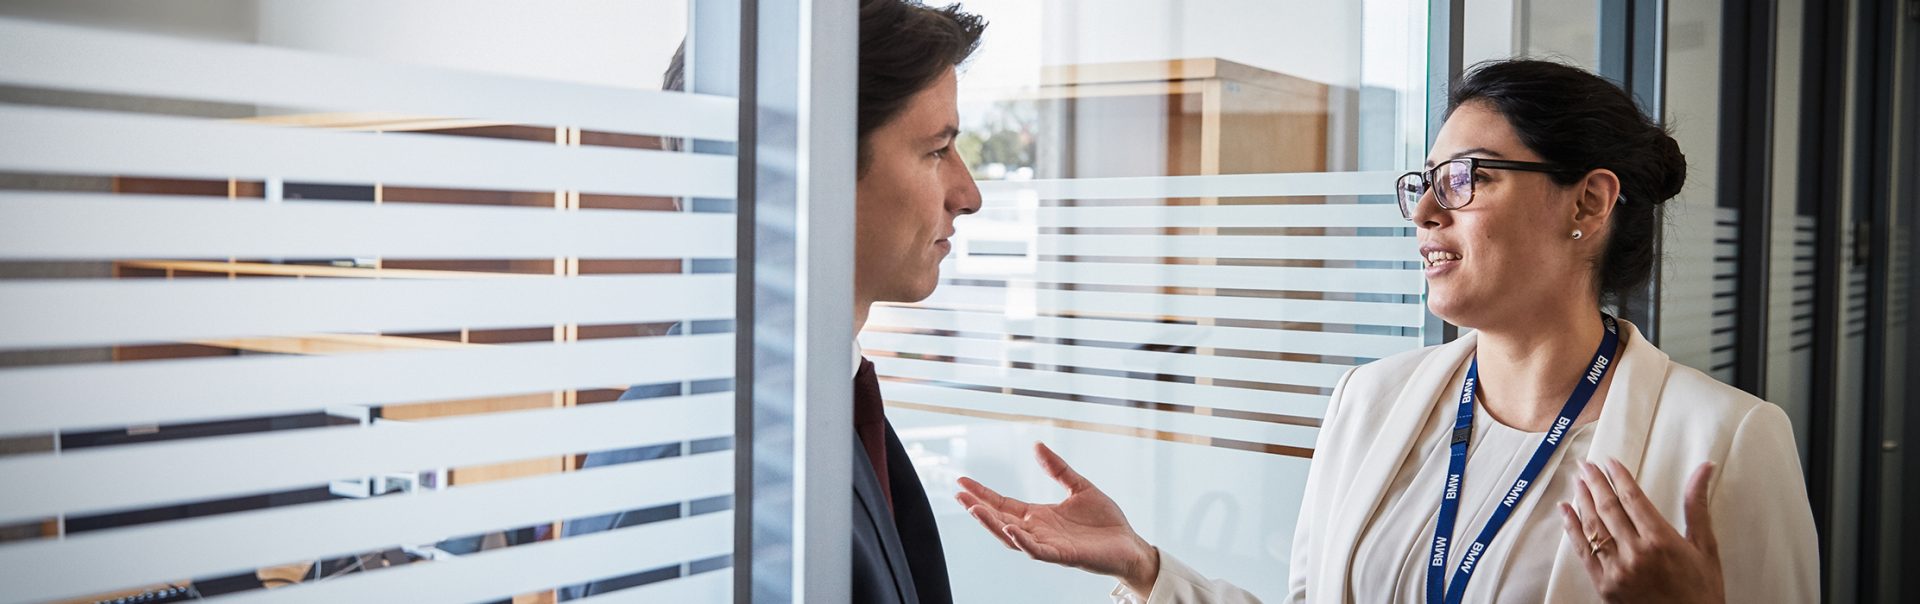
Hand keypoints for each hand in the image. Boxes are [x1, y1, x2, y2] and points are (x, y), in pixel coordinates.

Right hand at [955, 442, 1160, 596]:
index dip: (982, 493)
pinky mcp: (1063, 556)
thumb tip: (1036, 445)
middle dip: (978, 508)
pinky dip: (1021, 541)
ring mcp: (1049, 545)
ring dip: (992, 525)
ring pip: (1011, 537)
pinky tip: (1008, 528)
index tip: (962, 482)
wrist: (1130, 544)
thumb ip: (1057, 468)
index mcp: (1039, 516)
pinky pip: (1037, 551)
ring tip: (974, 510)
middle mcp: (1038, 532)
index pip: (1003, 504)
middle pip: (1000, 520)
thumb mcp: (1079, 486)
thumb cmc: (1105, 522)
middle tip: (959, 495)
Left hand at [1559, 459, 1722, 603]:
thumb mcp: (1705, 548)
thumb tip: (1704, 467)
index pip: (1632, 498)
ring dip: (1582, 500)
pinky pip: (1582, 550)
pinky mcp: (1603, 584)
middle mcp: (1635, 553)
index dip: (1619, 476)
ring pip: (1593, 526)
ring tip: (1577, 481)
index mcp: (1661, 540)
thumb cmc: (1701, 590)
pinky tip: (1566, 510)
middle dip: (1595, 482)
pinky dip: (1572, 527)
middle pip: (1608, 507)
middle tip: (1586, 464)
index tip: (1610, 462)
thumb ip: (1697, 506)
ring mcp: (1616, 570)